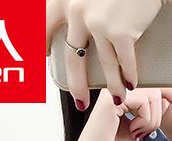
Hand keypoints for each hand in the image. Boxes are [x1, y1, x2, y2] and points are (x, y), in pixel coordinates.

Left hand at [46, 0, 163, 109]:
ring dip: (112, 85)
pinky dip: (129, 75)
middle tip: (80, 101)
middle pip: (73, 57)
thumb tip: (78, 25)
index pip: (42, 24)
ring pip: (104, 64)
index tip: (42, 57)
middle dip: (77, 85)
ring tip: (116, 98)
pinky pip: (124, 62)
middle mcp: (77, 11)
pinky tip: (131, 84)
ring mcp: (98, 23)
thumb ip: (79, 3)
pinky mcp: (121, 33)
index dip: (40, 43)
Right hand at [60, 88, 171, 140]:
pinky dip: (145, 120)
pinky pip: (144, 101)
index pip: (151, 85)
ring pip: (153, 95)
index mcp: (121, 94)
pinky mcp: (112, 98)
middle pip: (155, 88)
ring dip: (151, 120)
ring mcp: (113, 91)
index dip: (169, 92)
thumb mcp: (139, 129)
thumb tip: (168, 98)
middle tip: (142, 132)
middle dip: (158, 115)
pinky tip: (132, 130)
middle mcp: (116, 89)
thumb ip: (151, 112)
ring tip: (136, 132)